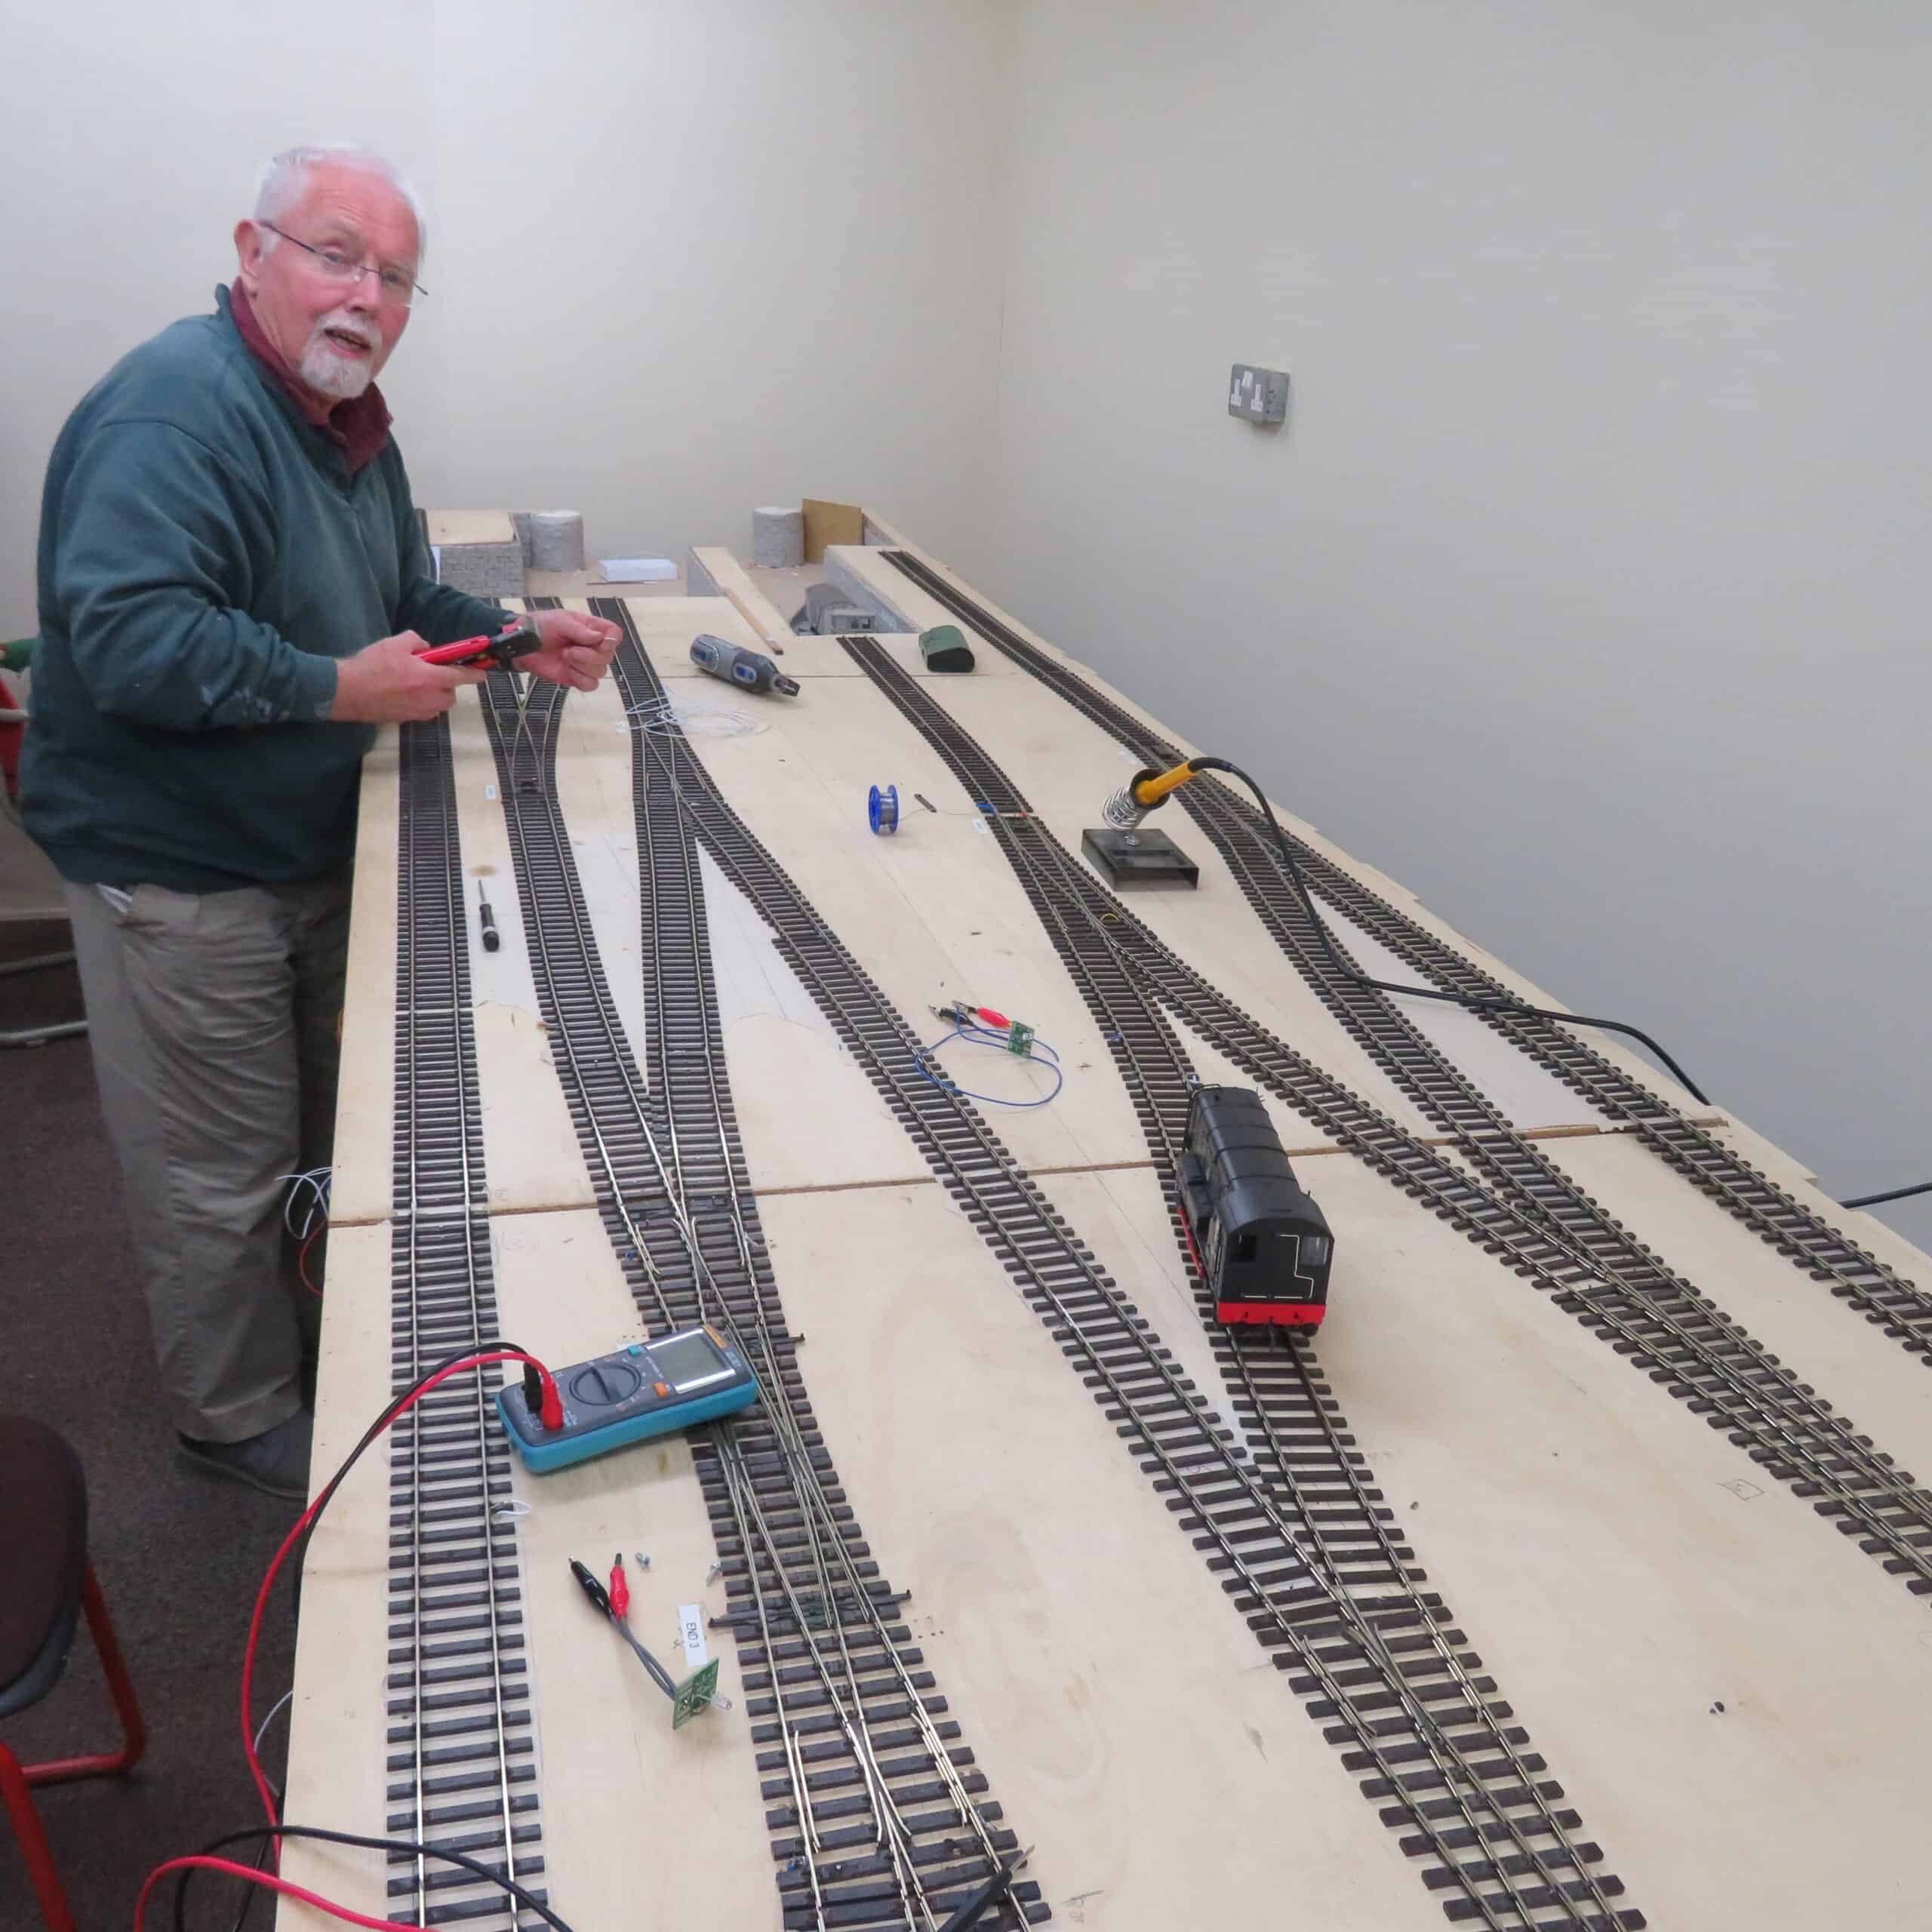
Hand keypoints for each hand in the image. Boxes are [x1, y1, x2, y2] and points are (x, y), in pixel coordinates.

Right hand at [330, 631, 488, 723]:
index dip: (474, 675)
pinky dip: (420, 702)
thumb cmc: (371, 666)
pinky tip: (402, 692)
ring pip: (437, 705)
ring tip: (414, 682)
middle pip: (450, 695)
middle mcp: (428, 699)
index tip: (483, 675)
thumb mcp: (395, 643)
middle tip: (430, 672)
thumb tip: (427, 648)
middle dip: (446, 684)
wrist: (346, 692)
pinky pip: (422, 711)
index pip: (460, 677)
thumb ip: (417, 641)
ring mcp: (417, 712)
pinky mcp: (405, 720)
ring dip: (433, 694)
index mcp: (429, 679)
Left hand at [524, 608, 621, 691]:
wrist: (524, 645)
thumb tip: (600, 638)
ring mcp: (585, 664)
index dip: (612, 640)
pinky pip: (591, 685)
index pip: (614, 633)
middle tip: (570, 651)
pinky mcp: (577, 678)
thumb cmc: (541, 627)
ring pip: (601, 671)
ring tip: (565, 657)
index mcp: (592, 628)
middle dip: (590, 656)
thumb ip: (580, 630)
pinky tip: (569, 671)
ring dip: (583, 666)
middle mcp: (592, 646)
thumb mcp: (560, 621)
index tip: (601, 643)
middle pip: (609, 656)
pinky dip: (581, 679)